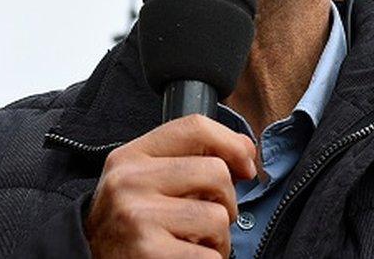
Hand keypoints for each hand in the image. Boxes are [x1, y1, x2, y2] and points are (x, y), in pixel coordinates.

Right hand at [85, 114, 256, 257]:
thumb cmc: (127, 223)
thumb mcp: (144, 180)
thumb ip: (187, 160)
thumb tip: (246, 151)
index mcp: (131, 156)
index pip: (194, 127)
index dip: (232, 143)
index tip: (245, 166)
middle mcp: (129, 182)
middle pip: (216, 173)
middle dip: (227, 201)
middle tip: (211, 219)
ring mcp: (137, 217)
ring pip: (218, 217)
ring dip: (219, 238)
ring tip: (196, 243)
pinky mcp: (149, 254)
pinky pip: (210, 256)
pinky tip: (187, 258)